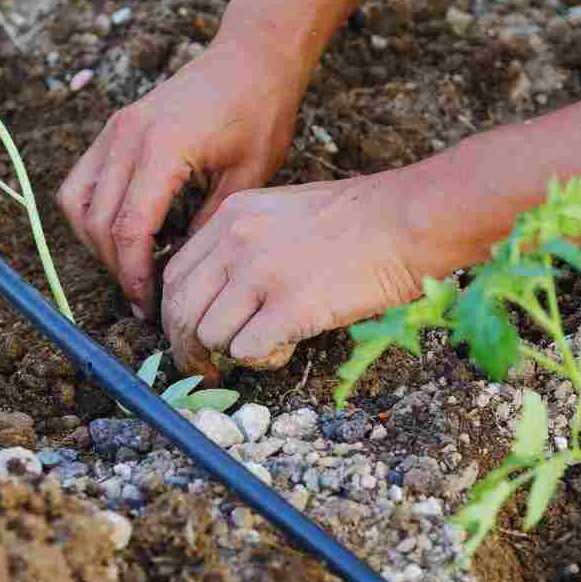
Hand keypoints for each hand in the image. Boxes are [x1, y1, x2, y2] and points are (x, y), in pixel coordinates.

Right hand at [56, 36, 303, 317]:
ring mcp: (114, 130)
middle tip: (146, 295)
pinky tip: (130, 231)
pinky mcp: (113, 129)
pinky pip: (81, 181)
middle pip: (96, 222)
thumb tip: (180, 271)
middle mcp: (126, 136)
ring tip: (135, 265)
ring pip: (76, 203)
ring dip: (98, 243)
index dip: (134, 274)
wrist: (251, 58)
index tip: (150, 304)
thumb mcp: (249, 176)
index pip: (129, 228)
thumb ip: (209, 225)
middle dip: (116, 267)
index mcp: (161, 148)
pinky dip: (93, 214)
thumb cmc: (260, 113)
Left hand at [160, 171, 424, 381]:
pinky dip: (261, 361)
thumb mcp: (282, 211)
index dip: (175, 316)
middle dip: (187, 350)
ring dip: (231, 355)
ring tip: (266, 348)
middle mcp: (236, 242)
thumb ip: (243, 244)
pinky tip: (287, 347)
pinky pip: (246, 351)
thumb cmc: (359, 219)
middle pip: (180, 311)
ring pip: (208, 336)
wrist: (406, 220)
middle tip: (206, 370)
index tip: (190, 338)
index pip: (175, 276)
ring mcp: (260, 273)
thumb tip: (219, 295)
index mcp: (231, 216)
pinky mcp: (290, 306)